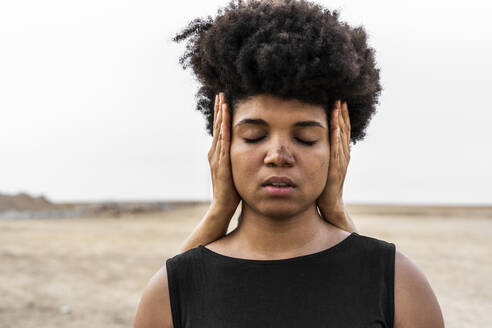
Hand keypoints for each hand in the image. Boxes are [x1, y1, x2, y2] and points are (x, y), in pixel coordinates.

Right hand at [208, 92, 240, 218]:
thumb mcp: (234, 169)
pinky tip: (225, 122)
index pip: (220, 129)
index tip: (223, 99)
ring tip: (222, 101)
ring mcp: (216, 158)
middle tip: (221, 93)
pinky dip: (223, 132)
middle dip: (219, 109)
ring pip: (219, 133)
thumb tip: (245, 149)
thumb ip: (236, 158)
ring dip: (220, 116)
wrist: (223, 206)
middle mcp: (214, 153)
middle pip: (217, 126)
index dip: (221, 114)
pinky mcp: (222, 165)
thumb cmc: (231, 190)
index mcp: (217, 153)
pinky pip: (223, 145)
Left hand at [316, 100, 353, 229]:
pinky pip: (337, 150)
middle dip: (341, 113)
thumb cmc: (321, 186)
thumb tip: (307, 141)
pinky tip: (335, 126)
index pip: (341, 130)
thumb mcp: (320, 165)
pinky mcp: (336, 169)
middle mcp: (343, 155)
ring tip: (339, 105)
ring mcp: (341, 162)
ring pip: (342, 137)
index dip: (340, 116)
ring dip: (340, 121)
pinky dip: (337, 137)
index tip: (337, 101)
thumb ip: (318, 154)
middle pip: (344, 130)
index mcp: (339, 153)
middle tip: (339, 97)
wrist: (330, 205)